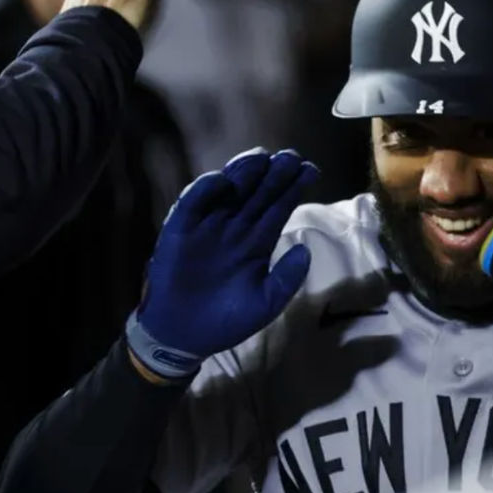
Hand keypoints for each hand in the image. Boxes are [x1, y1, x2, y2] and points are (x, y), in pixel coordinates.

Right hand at [132, 150, 319, 377]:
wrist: (184, 336)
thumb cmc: (227, 320)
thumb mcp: (265, 304)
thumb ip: (286, 279)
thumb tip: (305, 250)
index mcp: (258, 242)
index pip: (279, 207)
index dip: (294, 188)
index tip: (311, 170)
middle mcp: (235, 228)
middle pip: (258, 193)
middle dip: (275, 173)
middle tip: (291, 156)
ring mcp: (208, 226)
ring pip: (229, 191)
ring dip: (244, 173)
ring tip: (263, 159)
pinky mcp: (181, 229)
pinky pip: (193, 202)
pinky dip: (206, 189)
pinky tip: (224, 181)